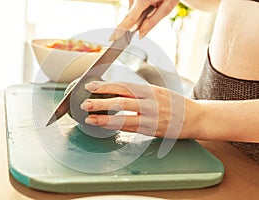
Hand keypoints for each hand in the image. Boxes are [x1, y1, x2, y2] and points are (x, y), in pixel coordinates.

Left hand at [80, 81, 198, 138]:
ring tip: (90, 119)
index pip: (123, 86)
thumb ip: (138, 92)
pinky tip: (105, 126)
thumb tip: (115, 91)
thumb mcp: (157, 91)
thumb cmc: (174, 103)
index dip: (105, 86)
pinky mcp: (152, 130)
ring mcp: (151, 117)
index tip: (90, 86)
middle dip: (100, 102)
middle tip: (85, 103)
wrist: (195, 118)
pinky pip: (131, 128)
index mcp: (150, 90)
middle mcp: (150, 102)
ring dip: (104, 119)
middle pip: (120, 101)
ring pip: (123, 118)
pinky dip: (116, 127)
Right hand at [110, 0, 178, 39]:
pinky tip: (150, 3)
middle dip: (140, 21)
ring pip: (132, 12)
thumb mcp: (167, 7)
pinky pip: (133, 7)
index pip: (130, 18)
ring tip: (154, 4)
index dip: (122, 29)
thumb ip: (152, 22)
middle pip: (131, 17)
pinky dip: (140, 9)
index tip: (113, 37)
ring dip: (141, 14)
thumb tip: (140, 35)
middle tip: (154, 9)